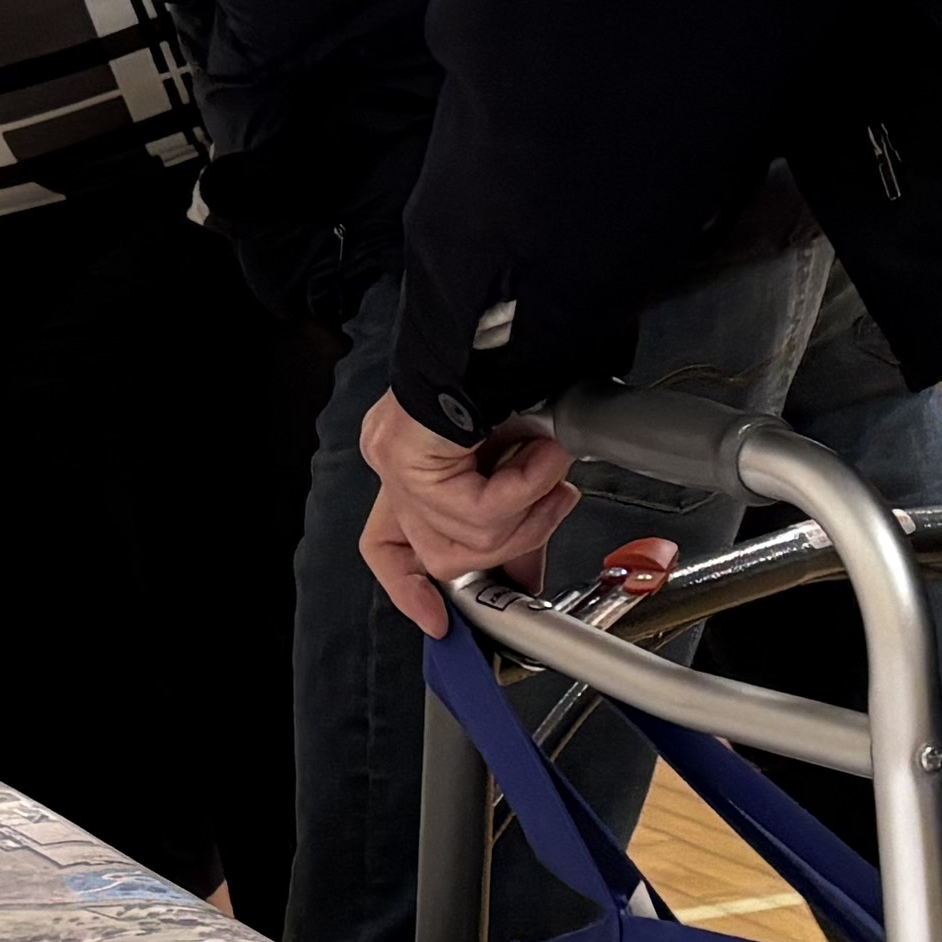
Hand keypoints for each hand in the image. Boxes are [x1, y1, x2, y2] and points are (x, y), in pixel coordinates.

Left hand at [357, 395, 577, 637]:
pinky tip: (543, 455)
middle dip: (513, 543)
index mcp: (410, 465)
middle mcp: (392, 462)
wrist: (514, 319)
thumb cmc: (521, 373)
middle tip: (557, 503)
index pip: (385, 545)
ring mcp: (392, 457)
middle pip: (439, 554)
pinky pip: (476, 510)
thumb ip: (513, 517)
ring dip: (530, 508)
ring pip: (465, 539)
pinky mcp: (404, 454)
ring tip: (554, 464)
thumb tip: (524, 581)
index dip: (409, 588)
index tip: (438, 622)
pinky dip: (525, 489)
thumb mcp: (518, 462)